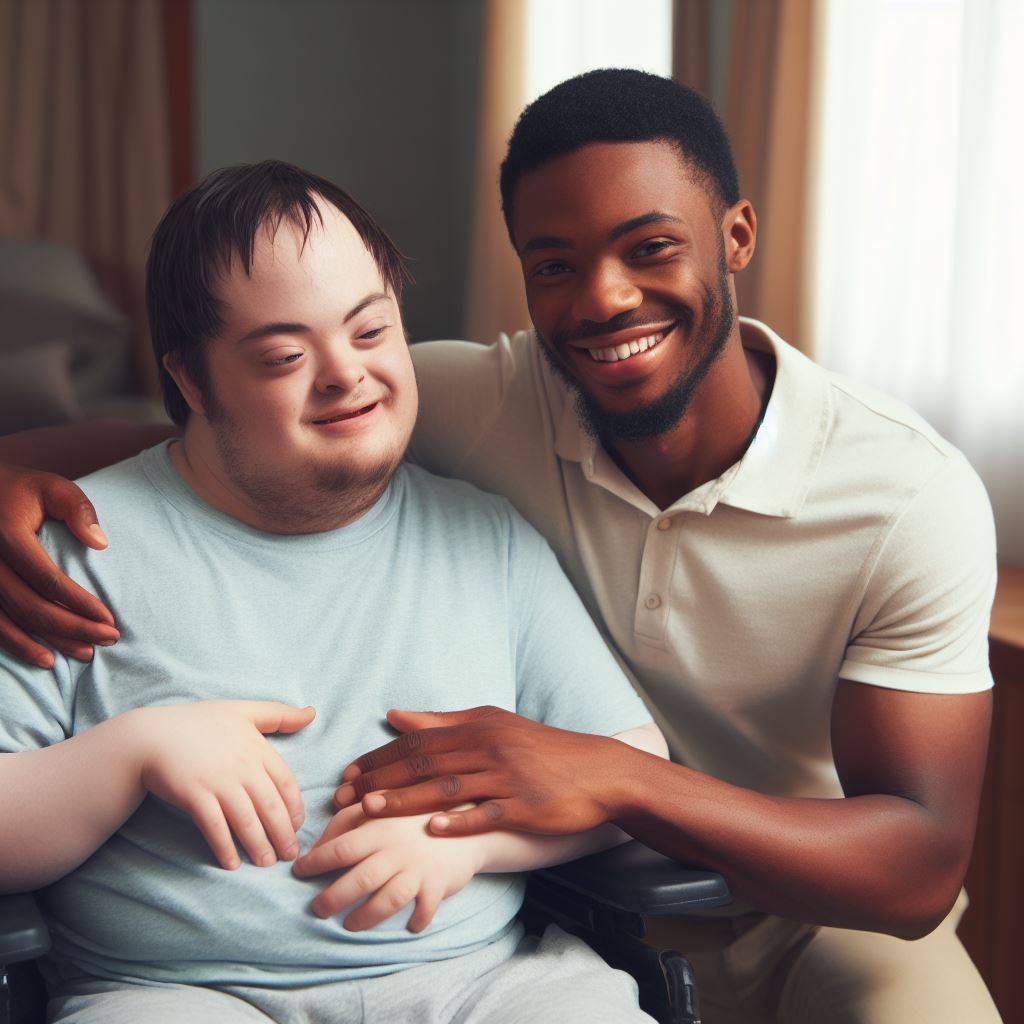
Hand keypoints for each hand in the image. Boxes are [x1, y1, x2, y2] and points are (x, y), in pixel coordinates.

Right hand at [0, 463, 118, 666]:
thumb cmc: (23, 490)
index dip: (79, 602)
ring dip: (48, 643)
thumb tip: (100, 543)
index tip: (109, 618)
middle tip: (108, 639)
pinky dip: (17, 645)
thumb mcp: (54, 487)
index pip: (47, 579)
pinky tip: (44, 658)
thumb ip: (78, 509)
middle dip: (73, 627)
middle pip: (31, 605)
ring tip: (86, 654)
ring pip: (12, 620)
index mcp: (8, 536)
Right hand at [132, 700, 314, 869]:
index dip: (294, 807)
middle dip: (283, 834)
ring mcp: (217, 781)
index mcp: (256, 747)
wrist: (151, 735)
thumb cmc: (199, 722)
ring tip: (267, 863)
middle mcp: (241, 766)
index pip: (286, 782)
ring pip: (246, 820)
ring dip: (259, 845)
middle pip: (270, 806)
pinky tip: (232, 864)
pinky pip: (214, 827)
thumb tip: (313, 713)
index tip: (298, 826)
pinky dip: (225, 847)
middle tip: (290, 855)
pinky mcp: (194, 795)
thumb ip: (280, 715)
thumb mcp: (243, 711)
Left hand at [292, 802, 481, 931]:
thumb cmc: (413, 816)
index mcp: (380, 827)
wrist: (467, 819)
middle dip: (333, 898)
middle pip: (360, 879)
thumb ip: (348, 820)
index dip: (316, 861)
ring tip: (350, 926)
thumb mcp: (382, 807)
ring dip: (365, 917)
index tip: (297, 871)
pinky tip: (408, 926)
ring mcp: (418, 868)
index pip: (342, 847)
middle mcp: (397, 849)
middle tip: (317, 909)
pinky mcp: (438, 883)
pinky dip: (416, 921)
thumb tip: (318, 842)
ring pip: (387, 899)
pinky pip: (424, 909)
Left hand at [333, 706, 632, 836]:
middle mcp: (488, 747)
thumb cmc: (539, 747)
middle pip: (425, 762)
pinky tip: (432, 830)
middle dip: (381, 779)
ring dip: (406, 799)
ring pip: (447, 787)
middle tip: (345, 796)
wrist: (596, 771)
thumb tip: (394, 715)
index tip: (348, 774)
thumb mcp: (492, 724)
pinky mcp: (524, 805)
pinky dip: (459, 821)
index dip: (380, 757)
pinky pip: (487, 813)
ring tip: (371, 810)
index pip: (418, 740)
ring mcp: (506, 777)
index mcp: (477, 726)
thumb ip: (443, 721)